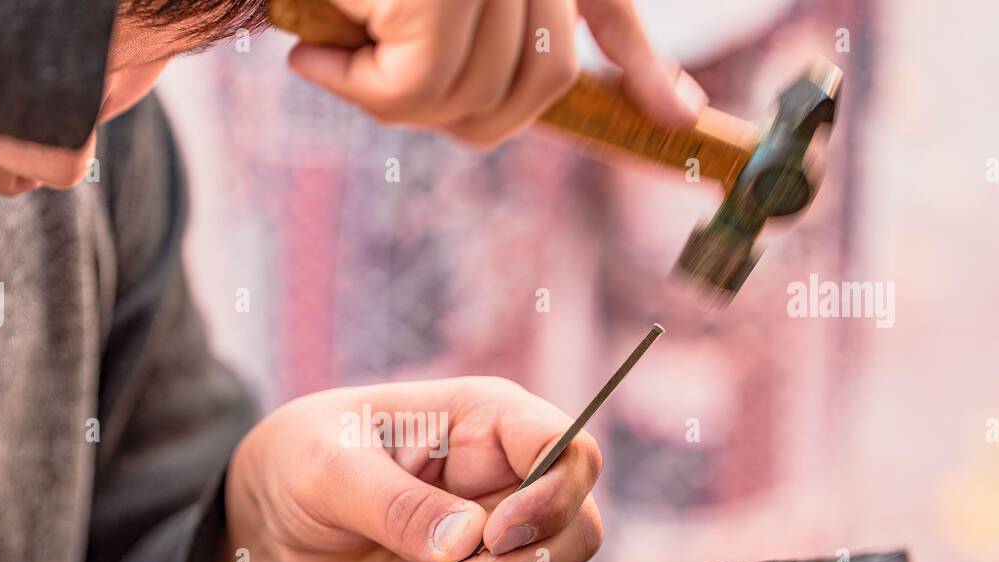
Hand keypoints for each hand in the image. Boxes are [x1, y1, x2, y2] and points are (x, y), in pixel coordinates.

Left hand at [215, 377, 603, 561]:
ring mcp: (493, 538)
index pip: (566, 448)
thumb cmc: (302, 460)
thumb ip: (396, 501)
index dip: (551, 495)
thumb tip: (467, 540)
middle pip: (577, 524)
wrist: (274, 524)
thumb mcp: (329, 468)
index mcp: (485, 420)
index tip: (495, 534)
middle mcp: (505, 478)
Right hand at [287, 0, 706, 146]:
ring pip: (478, 93)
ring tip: (334, 52)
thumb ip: (516, 37)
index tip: (684, 114)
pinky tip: (314, 53)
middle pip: (538, 83)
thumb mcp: (419, 10)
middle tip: (380, 80)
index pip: (603, 14)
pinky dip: (360, 91)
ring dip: (394, 100)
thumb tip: (647, 107)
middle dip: (463, 110)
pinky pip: (421, 88)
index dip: (645, 67)